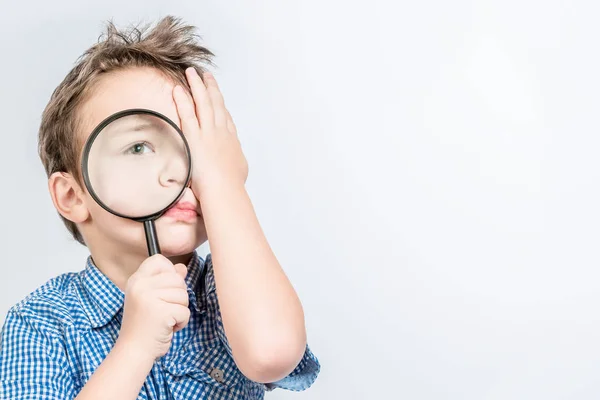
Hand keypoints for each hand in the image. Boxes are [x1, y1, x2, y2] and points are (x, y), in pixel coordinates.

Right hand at [117, 255, 189, 360]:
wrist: (133, 351)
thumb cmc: (143, 326)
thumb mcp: (150, 298)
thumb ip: (166, 281)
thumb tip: (182, 268)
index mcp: (136, 280)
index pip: (158, 260)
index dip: (169, 271)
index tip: (164, 288)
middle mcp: (140, 286)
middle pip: (177, 278)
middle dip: (178, 296)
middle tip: (164, 310)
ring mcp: (149, 298)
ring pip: (183, 294)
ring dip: (180, 310)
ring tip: (164, 319)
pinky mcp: (161, 312)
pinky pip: (185, 311)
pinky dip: (181, 322)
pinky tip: (168, 327)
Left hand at [172, 67, 247, 197]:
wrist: (225, 190)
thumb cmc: (231, 186)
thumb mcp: (237, 172)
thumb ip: (233, 164)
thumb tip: (232, 167)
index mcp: (231, 140)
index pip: (226, 117)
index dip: (221, 104)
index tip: (217, 95)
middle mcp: (221, 132)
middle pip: (216, 104)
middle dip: (211, 88)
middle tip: (206, 75)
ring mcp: (208, 133)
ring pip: (203, 103)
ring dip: (198, 86)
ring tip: (192, 72)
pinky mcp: (194, 137)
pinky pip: (187, 114)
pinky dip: (183, 100)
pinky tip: (179, 89)